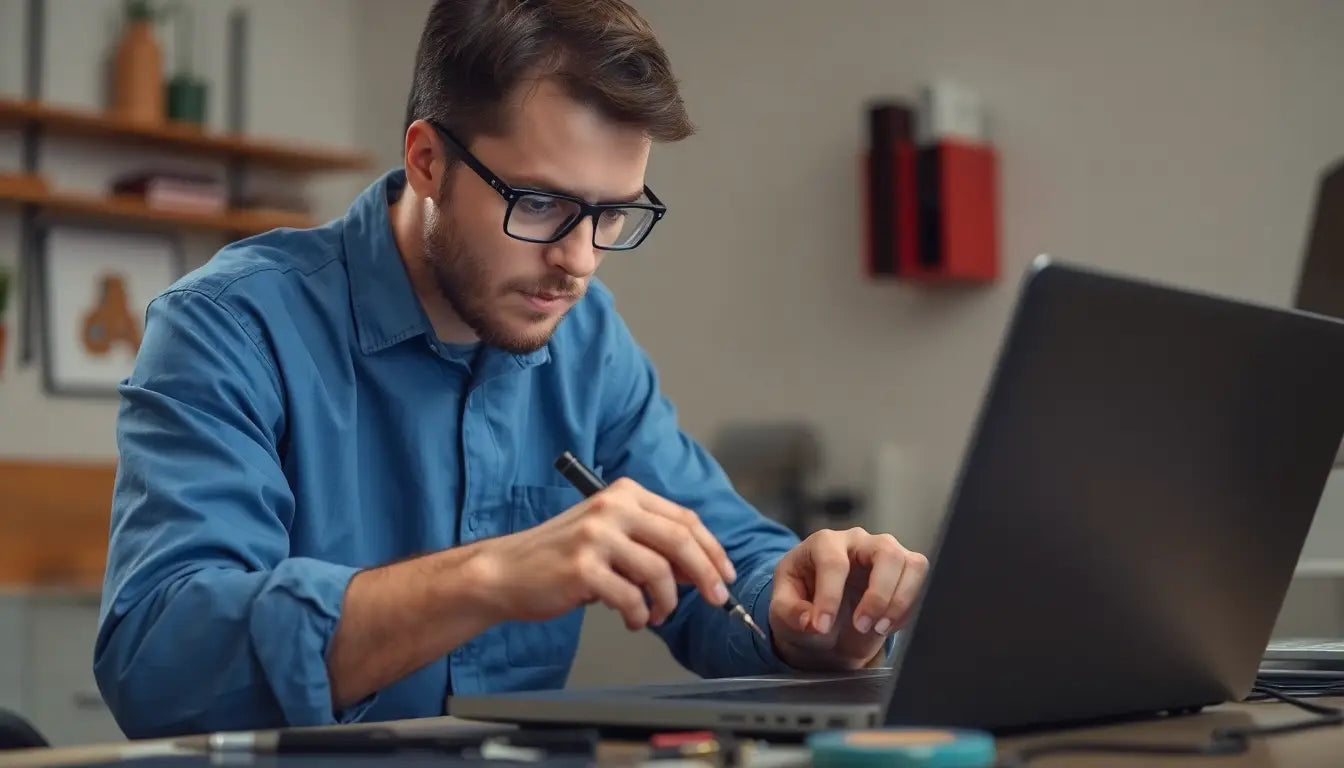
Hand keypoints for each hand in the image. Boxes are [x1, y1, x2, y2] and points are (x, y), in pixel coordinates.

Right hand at [475, 477, 737, 629]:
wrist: (505, 571)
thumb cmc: (559, 557)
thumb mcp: (609, 536)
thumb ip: (650, 544)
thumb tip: (699, 569)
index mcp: (624, 494)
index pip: (684, 519)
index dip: (712, 549)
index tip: (725, 574)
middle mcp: (612, 508)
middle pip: (680, 540)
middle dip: (706, 574)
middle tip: (715, 599)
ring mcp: (596, 536)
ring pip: (659, 572)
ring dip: (665, 603)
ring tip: (656, 615)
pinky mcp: (583, 568)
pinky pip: (631, 598)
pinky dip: (638, 615)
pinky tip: (631, 619)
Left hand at [768, 527, 927, 670]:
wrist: (825, 619)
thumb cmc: (803, 604)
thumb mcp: (781, 609)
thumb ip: (789, 612)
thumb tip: (811, 621)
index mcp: (823, 543)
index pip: (833, 563)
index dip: (829, 598)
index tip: (821, 627)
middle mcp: (858, 541)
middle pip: (885, 552)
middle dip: (877, 595)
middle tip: (860, 626)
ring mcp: (885, 553)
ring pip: (911, 564)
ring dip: (898, 602)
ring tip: (878, 628)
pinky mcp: (904, 570)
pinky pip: (920, 581)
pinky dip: (908, 608)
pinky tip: (886, 625)